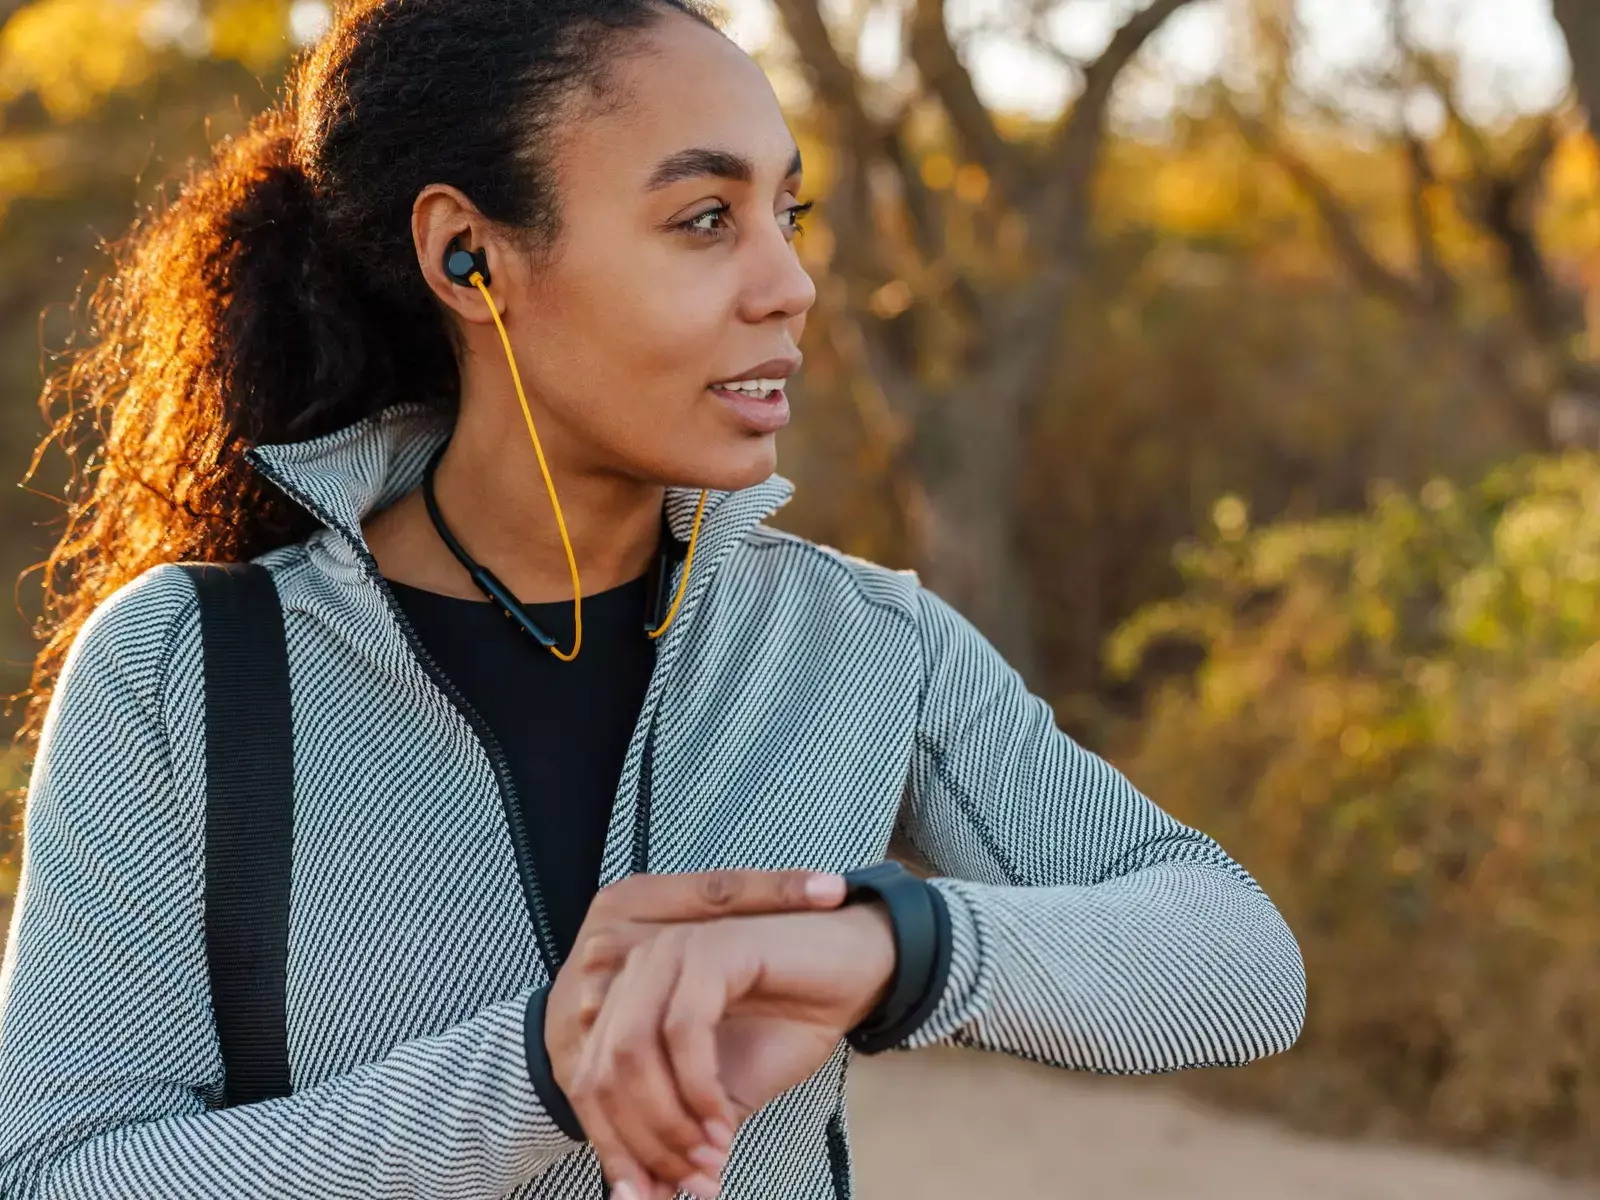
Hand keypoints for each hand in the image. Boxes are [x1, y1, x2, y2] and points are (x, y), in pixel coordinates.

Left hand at [569, 904, 895, 1199]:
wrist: (854, 973)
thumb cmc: (785, 1024)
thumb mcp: (721, 1100)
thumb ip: (679, 1138)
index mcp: (627, 1001)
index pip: (589, 1083)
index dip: (610, 1148)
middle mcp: (637, 972)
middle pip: (602, 1073)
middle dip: (641, 1143)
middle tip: (689, 1181)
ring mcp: (671, 954)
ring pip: (632, 1052)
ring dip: (668, 1121)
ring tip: (710, 1156)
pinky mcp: (712, 949)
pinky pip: (683, 1029)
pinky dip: (698, 1087)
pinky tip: (723, 1119)